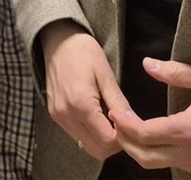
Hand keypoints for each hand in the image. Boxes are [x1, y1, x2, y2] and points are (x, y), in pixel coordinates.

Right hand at [40, 20, 131, 160]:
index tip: (132, 124)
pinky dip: (91, 134)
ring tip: (111, 119)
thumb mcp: (106, 74)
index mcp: (81, 104)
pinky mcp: (55, 115)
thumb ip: (119, 103)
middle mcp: (66, 115)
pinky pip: (77, 136)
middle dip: (114, 143)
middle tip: (124, 124)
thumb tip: (135, 124)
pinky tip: (98, 116)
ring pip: (86, 146)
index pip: (108, 141)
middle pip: (97, 150)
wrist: (58, 39)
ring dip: (102, 140)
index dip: (124, 138)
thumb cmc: (84, 52)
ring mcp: (58, 116)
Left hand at [110, 58, 190, 179]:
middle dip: (127, 143)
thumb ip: (176, 72)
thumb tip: (148, 64)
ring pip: (162, 165)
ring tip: (138, 131)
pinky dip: (166, 155)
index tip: (117, 112)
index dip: (124, 124)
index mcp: (189, 130)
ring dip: (145, 150)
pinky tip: (166, 140)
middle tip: (121, 124)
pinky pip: (181, 167)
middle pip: (145, 158)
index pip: (143, 135)